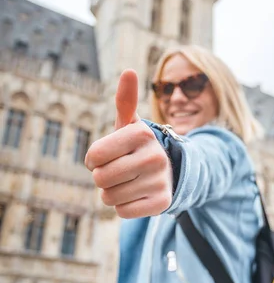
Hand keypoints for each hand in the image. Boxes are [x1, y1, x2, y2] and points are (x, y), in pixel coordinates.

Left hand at [85, 69, 172, 217]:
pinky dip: (125, 206)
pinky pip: (123, 212)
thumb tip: (128, 71)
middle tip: (119, 170)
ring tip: (129, 182)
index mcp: (140, 134)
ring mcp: (159, 180)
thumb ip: (125, 100)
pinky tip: (138, 194)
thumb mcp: (130, 125)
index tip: (107, 156)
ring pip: (109, 197)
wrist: (171, 171)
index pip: (94, 156)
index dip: (93, 159)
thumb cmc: (138, 147)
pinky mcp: (162, 202)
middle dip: (103, 177)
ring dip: (113, 193)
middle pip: (100, 178)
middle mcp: (153, 156)